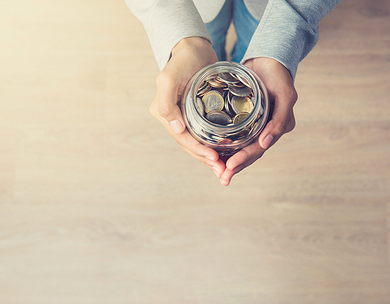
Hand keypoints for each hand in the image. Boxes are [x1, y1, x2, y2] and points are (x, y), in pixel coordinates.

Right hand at [150, 37, 226, 177]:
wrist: (193, 47)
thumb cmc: (182, 60)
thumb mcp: (169, 78)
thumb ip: (167, 103)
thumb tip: (177, 129)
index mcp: (164, 113)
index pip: (182, 138)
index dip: (198, 150)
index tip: (215, 158)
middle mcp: (172, 118)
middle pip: (190, 145)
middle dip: (206, 159)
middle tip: (223, 171)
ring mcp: (184, 118)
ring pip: (197, 143)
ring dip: (210, 158)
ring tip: (225, 169)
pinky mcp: (196, 115)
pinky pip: (204, 135)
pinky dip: (213, 146)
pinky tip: (225, 154)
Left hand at [219, 57, 296, 185]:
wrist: (268, 59)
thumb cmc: (279, 75)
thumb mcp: (285, 94)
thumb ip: (280, 119)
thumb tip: (266, 143)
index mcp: (278, 127)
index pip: (259, 148)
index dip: (244, 159)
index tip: (229, 167)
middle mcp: (267, 130)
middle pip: (250, 153)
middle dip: (236, 167)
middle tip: (222, 178)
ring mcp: (256, 126)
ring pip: (242, 148)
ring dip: (230, 162)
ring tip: (219, 174)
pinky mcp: (245, 120)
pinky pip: (236, 137)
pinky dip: (227, 148)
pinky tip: (216, 156)